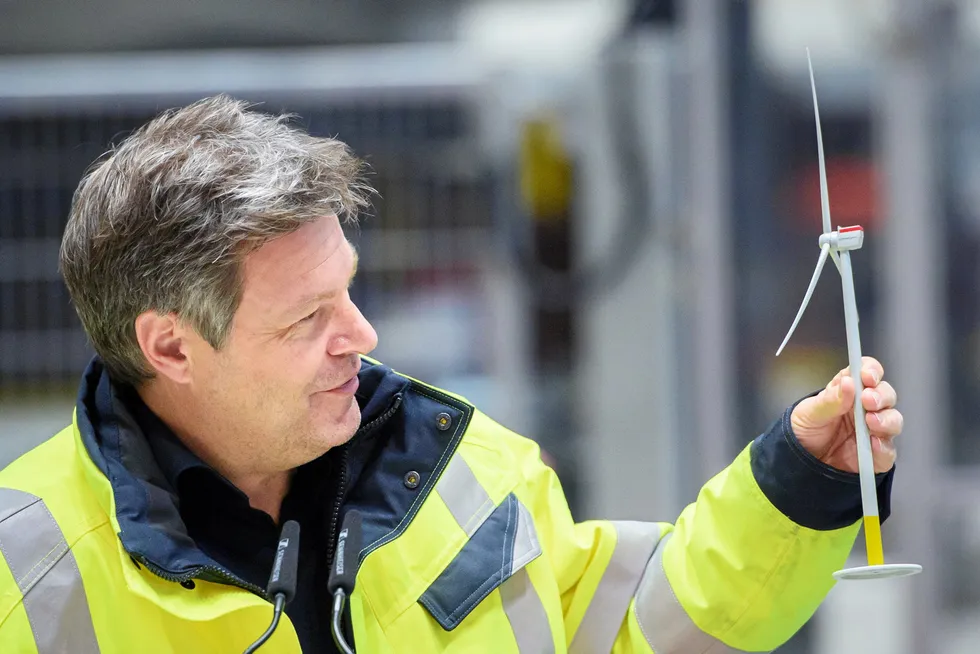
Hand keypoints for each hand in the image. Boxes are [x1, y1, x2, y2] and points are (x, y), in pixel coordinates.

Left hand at [790, 356, 900, 473]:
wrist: (799, 462)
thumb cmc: (805, 430)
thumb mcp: (809, 413)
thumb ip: (829, 400)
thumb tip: (848, 383)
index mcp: (849, 391)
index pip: (868, 373)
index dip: (871, 371)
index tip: (867, 376)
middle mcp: (865, 409)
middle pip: (886, 395)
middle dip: (881, 395)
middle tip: (868, 400)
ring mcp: (873, 431)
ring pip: (893, 420)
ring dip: (886, 419)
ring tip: (871, 421)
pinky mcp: (877, 455)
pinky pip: (888, 450)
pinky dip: (884, 446)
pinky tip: (873, 443)